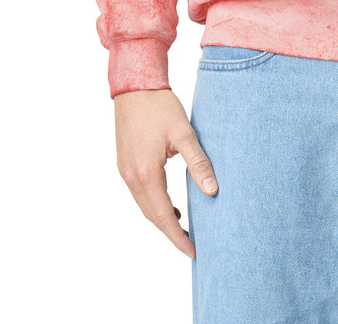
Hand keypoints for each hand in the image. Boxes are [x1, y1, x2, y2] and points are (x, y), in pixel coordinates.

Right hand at [114, 88, 217, 258]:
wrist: (135, 86)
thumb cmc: (160, 106)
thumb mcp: (184, 133)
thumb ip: (198, 162)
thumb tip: (212, 191)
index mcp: (146, 173)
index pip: (164, 216)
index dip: (178, 236)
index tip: (192, 251)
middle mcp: (131, 177)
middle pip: (152, 215)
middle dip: (170, 232)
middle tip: (191, 244)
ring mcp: (125, 171)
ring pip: (144, 205)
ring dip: (162, 218)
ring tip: (183, 226)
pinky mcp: (125, 163)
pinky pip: (140, 193)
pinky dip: (154, 204)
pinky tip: (170, 203)